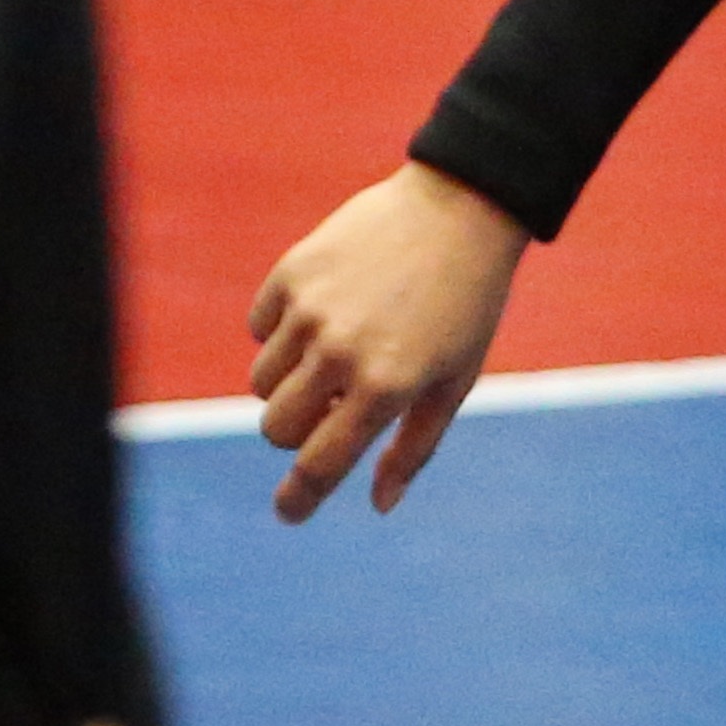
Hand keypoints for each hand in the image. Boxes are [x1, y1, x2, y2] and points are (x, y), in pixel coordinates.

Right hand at [249, 159, 527, 521]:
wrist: (460, 211)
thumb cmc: (465, 306)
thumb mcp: (454, 382)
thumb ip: (413, 449)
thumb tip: (378, 505)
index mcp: (386, 387)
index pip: (321, 463)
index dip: (299, 498)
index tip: (287, 513)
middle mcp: (341, 352)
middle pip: (277, 427)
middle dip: (298, 430)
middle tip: (331, 406)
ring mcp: (311, 310)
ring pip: (261, 382)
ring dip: (289, 382)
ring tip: (335, 352)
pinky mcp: (291, 272)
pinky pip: (259, 328)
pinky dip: (281, 332)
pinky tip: (324, 310)